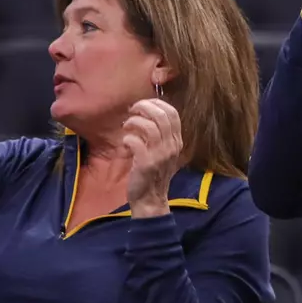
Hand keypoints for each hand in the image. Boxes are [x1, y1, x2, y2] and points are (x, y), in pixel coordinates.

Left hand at [124, 97, 185, 214]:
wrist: (150, 199)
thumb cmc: (153, 173)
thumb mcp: (163, 152)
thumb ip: (160, 135)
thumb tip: (146, 112)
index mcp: (176, 141)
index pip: (172, 113)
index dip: (157, 103)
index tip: (144, 104)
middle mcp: (171, 146)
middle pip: (161, 116)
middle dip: (144, 107)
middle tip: (132, 110)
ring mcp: (160, 155)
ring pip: (148, 126)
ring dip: (133, 122)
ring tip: (126, 127)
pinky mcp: (147, 164)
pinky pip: (135, 142)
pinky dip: (127, 139)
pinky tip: (125, 145)